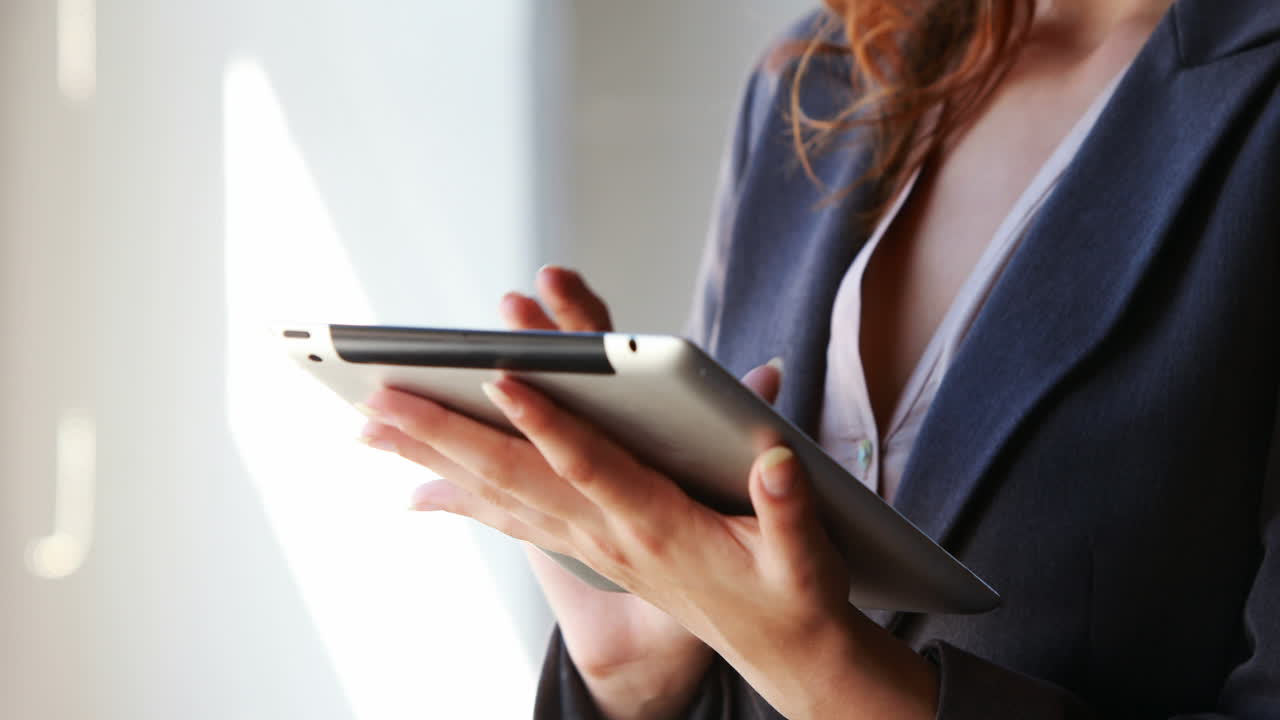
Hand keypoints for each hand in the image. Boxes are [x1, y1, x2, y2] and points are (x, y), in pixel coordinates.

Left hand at [359, 266, 936, 718]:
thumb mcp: (805, 560)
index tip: (502, 378)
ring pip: (500, 491)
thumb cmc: (790, 596)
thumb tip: (775, 462)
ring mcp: (592, 541)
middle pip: (516, 475)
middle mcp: (609, 533)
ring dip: (435, 456)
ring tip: (372, 425)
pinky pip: (513, 516)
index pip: (591, 466)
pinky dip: (461, 497)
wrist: (776, 651)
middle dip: (446, 434)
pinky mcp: (590, 543)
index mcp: (658, 526)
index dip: (549, 423)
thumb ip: (789, 510)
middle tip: (378, 399)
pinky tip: (419, 487)